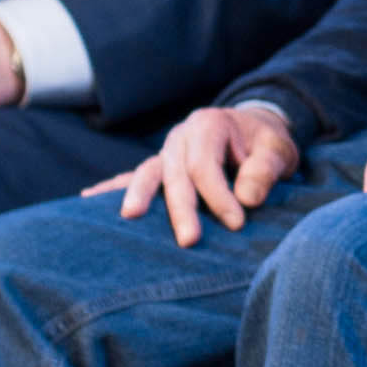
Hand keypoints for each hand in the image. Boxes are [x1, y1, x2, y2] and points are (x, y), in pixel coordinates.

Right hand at [92, 100, 299, 245]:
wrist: (252, 131)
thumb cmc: (265, 144)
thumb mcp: (278, 150)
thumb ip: (265, 170)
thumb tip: (247, 198)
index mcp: (208, 125)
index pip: (206, 164)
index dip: (219, 195)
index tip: (237, 223)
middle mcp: (181, 137)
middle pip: (175, 173)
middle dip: (180, 208)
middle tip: (189, 241)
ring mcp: (165, 152)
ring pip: (148, 173)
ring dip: (138, 196)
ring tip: (128, 217)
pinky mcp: (159, 168)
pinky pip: (132, 177)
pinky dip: (112, 188)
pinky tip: (88, 200)